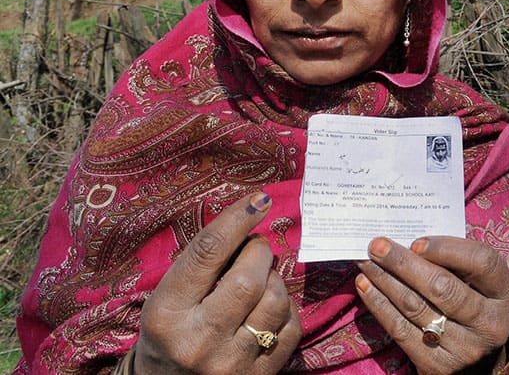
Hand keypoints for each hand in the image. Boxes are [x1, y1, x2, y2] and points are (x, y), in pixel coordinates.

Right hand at [133, 192, 301, 373]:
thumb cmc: (168, 332)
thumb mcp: (168, 297)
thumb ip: (203, 263)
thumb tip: (251, 216)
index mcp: (167, 314)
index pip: (206, 254)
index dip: (236, 221)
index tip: (258, 200)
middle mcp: (198, 342)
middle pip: (248, 280)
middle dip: (260, 253)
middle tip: (255, 250)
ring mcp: (230, 364)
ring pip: (275, 301)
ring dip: (275, 280)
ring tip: (260, 281)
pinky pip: (290, 328)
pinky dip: (285, 309)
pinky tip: (268, 309)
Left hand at [356, 236, 508, 373]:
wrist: (477, 363)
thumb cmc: (474, 305)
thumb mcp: (480, 284)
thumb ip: (457, 263)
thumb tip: (409, 242)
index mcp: (505, 295)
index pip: (482, 262)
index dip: (447, 248)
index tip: (416, 241)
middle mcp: (490, 324)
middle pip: (443, 287)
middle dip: (404, 263)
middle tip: (377, 246)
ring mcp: (465, 349)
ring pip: (416, 307)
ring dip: (385, 281)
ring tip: (366, 262)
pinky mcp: (438, 366)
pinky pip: (401, 330)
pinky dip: (379, 305)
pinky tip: (366, 286)